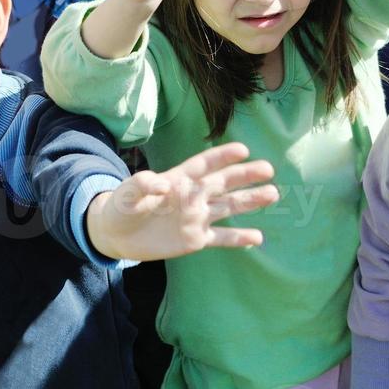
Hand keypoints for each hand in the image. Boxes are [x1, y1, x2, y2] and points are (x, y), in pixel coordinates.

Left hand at [86, 143, 278, 259]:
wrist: (117, 235)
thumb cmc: (121, 208)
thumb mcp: (126, 193)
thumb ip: (142, 184)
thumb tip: (163, 183)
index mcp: (178, 180)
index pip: (203, 165)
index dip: (221, 157)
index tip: (242, 150)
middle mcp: (192, 196)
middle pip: (223, 183)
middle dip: (244, 176)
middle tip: (268, 169)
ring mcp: (196, 217)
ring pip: (228, 207)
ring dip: (249, 202)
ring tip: (272, 194)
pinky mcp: (195, 239)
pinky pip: (221, 237)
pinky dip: (238, 238)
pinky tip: (257, 238)